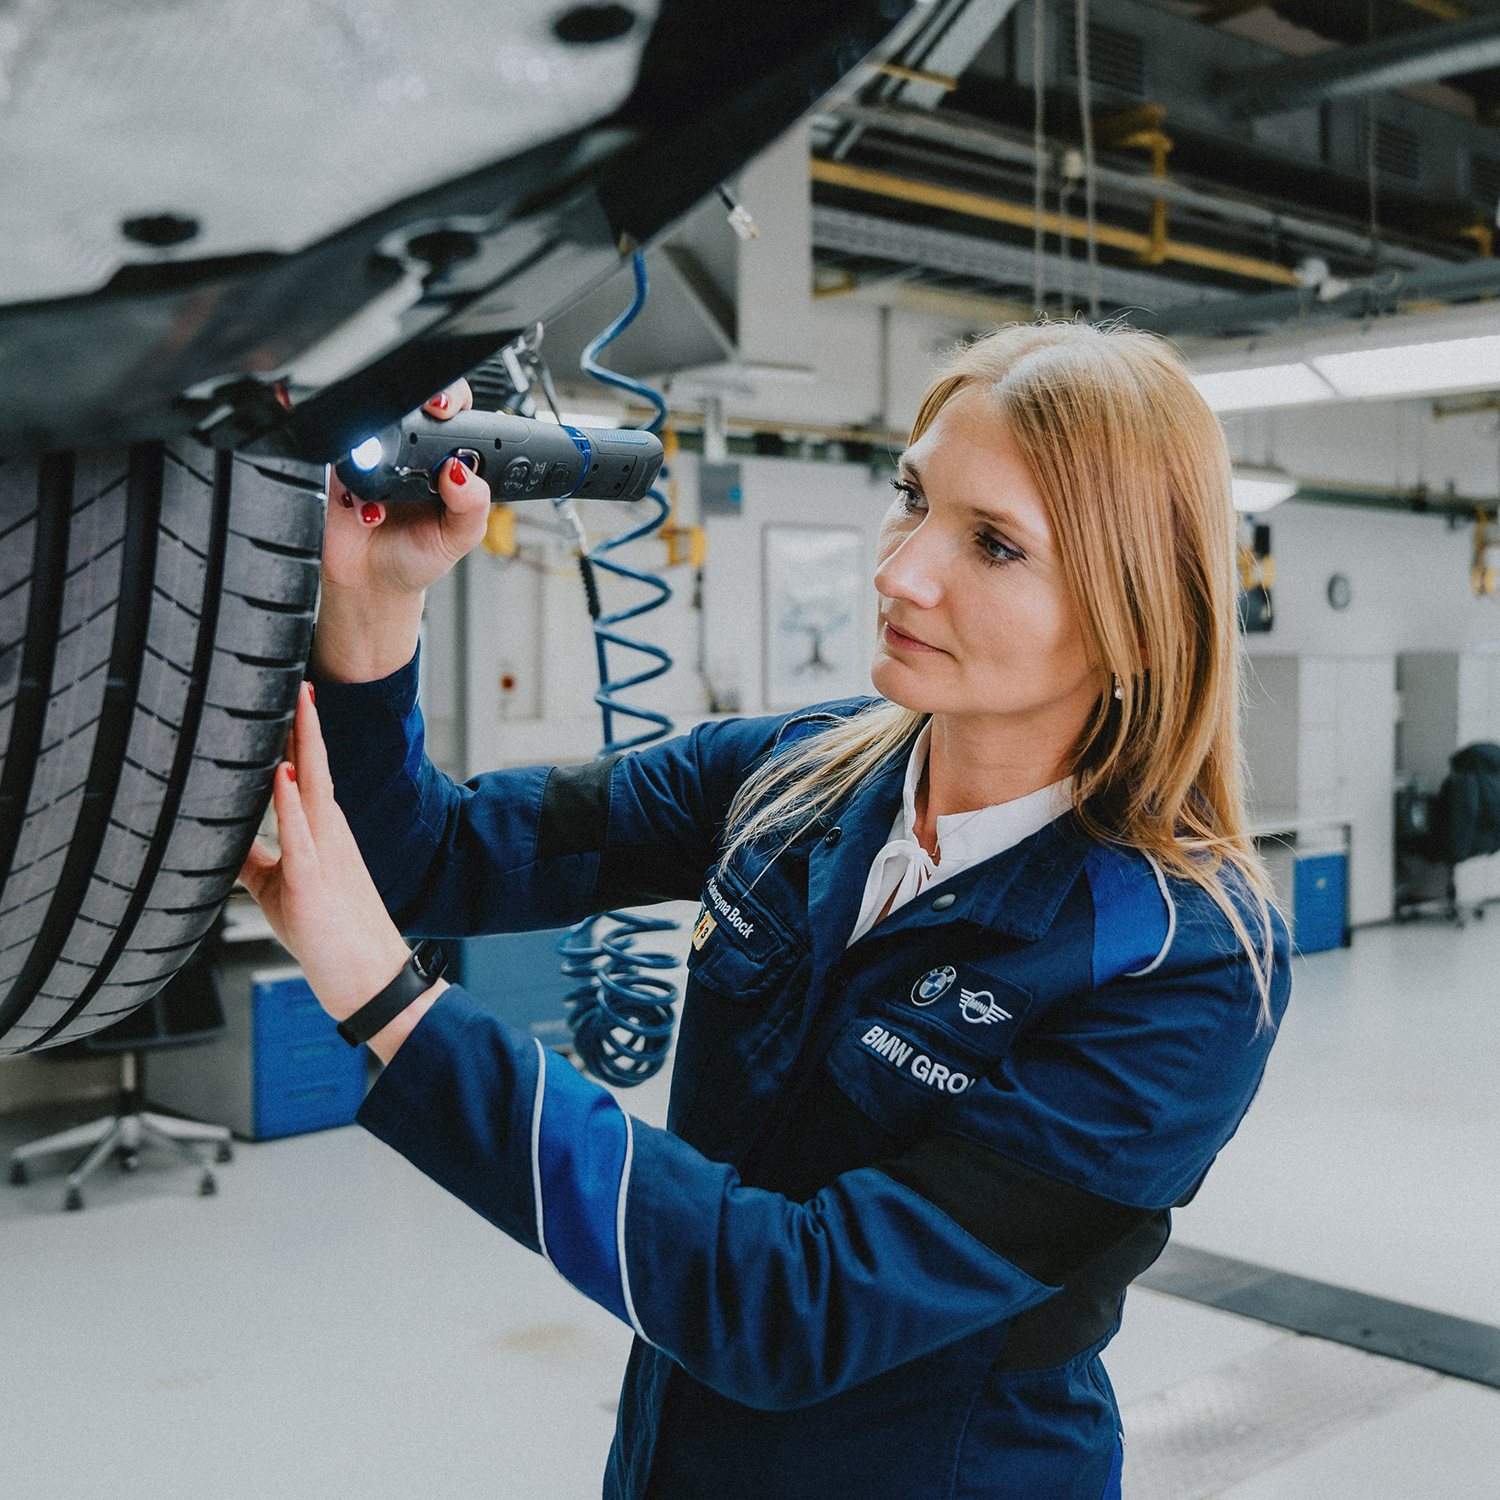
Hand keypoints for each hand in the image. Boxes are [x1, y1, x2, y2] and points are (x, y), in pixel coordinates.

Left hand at [237, 682, 444, 1062]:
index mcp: (323, 833)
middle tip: (299, 677)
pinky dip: (290, 802)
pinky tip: (281, 775)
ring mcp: (326, 853)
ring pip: (312, 788)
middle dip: (305, 723)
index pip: (306, 772)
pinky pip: (301, 834)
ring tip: (296, 704)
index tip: (288, 697)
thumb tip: (223, 840)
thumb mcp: (281, 889)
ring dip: (302, 745)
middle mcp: (329, 834)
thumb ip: (256, 859)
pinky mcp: (316, 881)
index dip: (296, 734)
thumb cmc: (329, 936)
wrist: (368, 977)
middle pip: (315, 766)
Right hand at [313, 378, 493, 683]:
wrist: (367, 583)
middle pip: (408, 398)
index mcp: (442, 456)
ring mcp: (367, 450)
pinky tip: (359, 501)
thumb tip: (463, 472)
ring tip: (383, 466)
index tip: (446, 407)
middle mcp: (405, 446)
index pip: (452, 409)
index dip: (450, 397)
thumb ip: (471, 507)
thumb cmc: (415, 555)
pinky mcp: (332, 464)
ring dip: (374, 437)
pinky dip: (343, 470)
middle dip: (413, 398)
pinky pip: (329, 446)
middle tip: (421, 413)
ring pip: (366, 413)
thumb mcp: (456, 539)